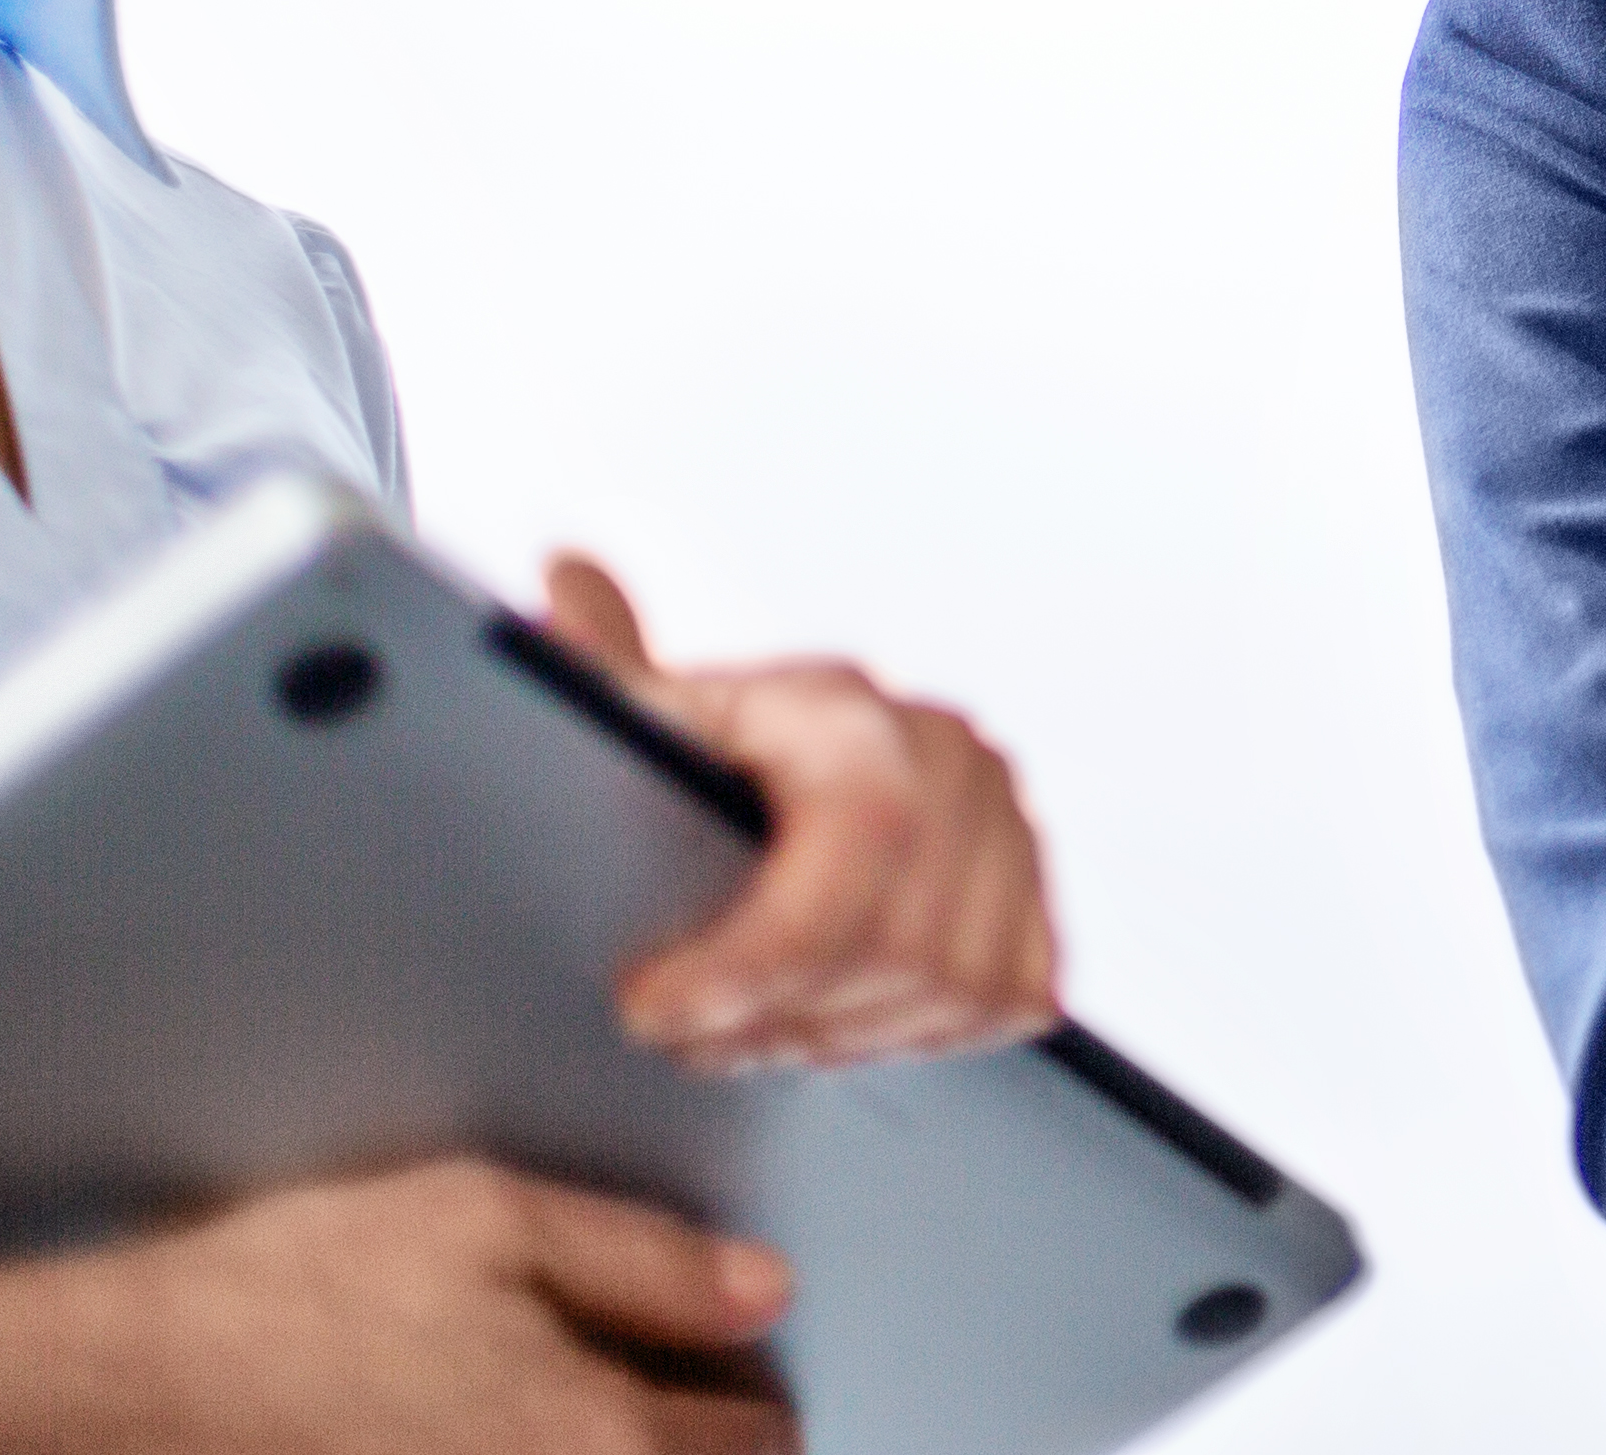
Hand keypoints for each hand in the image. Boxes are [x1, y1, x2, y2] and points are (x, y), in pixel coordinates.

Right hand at [93, 1155, 792, 1453]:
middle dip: (698, 1446)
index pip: (756, 1435)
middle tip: (666, 1394)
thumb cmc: (303, 1295)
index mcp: (602, 1439)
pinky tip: (493, 1431)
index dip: (749, 1384)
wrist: (134, 1391)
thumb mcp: (491, 1219)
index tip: (721, 1356)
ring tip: (570, 1412)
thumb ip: (649, 1259)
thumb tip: (762, 1293)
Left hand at [540, 559, 1057, 1073]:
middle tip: (688, 1034)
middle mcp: (957, 758)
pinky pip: (1008, 1000)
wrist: (785, 788)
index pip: (862, 839)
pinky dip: (918, 1034)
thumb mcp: (638, 721)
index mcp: (859, 710)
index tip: (650, 1004)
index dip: (761, 949)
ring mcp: (1012, 831)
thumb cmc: (699, 766)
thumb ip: (600, 668)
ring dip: (837, 1034)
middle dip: (778, 1012)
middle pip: (903, 942)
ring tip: (746, 1032)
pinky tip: (833, 1020)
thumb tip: (567, 571)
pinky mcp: (1038, 900)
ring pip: (954, 987)